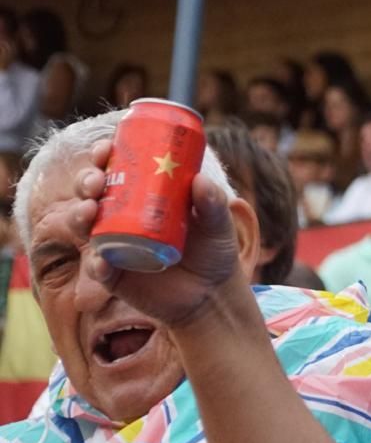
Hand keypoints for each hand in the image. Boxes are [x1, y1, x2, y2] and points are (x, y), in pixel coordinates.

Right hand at [70, 139, 245, 326]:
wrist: (212, 294)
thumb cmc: (214, 250)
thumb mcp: (219, 224)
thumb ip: (213, 203)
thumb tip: (200, 180)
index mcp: (144, 195)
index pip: (117, 168)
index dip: (104, 155)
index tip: (105, 149)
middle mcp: (122, 217)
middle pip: (93, 192)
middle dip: (86, 180)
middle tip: (96, 180)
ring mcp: (114, 244)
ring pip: (85, 225)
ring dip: (79, 215)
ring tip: (89, 210)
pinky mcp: (114, 275)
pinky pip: (98, 267)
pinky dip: (96, 263)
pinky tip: (101, 261)